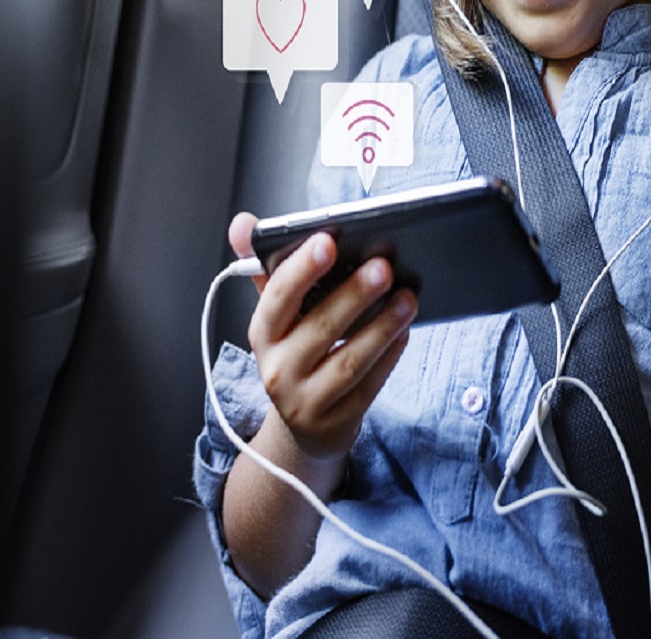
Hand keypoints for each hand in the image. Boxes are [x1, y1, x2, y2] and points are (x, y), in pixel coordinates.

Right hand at [228, 212, 416, 466]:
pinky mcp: (337, 421)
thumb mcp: (276, 314)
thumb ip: (264, 266)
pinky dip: (389, 356)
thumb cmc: (293, 352)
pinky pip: (369, 385)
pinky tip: (404, 331)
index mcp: (263, 333)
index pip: (278, 296)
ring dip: (382, 326)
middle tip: (384, 266)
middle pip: (319, 327)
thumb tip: (243, 224)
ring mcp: (307, 400)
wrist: (301, 426)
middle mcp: (278, 369)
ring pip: (349, 360)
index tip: (328, 241)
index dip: (302, 268)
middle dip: (354, 295)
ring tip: (407, 298)